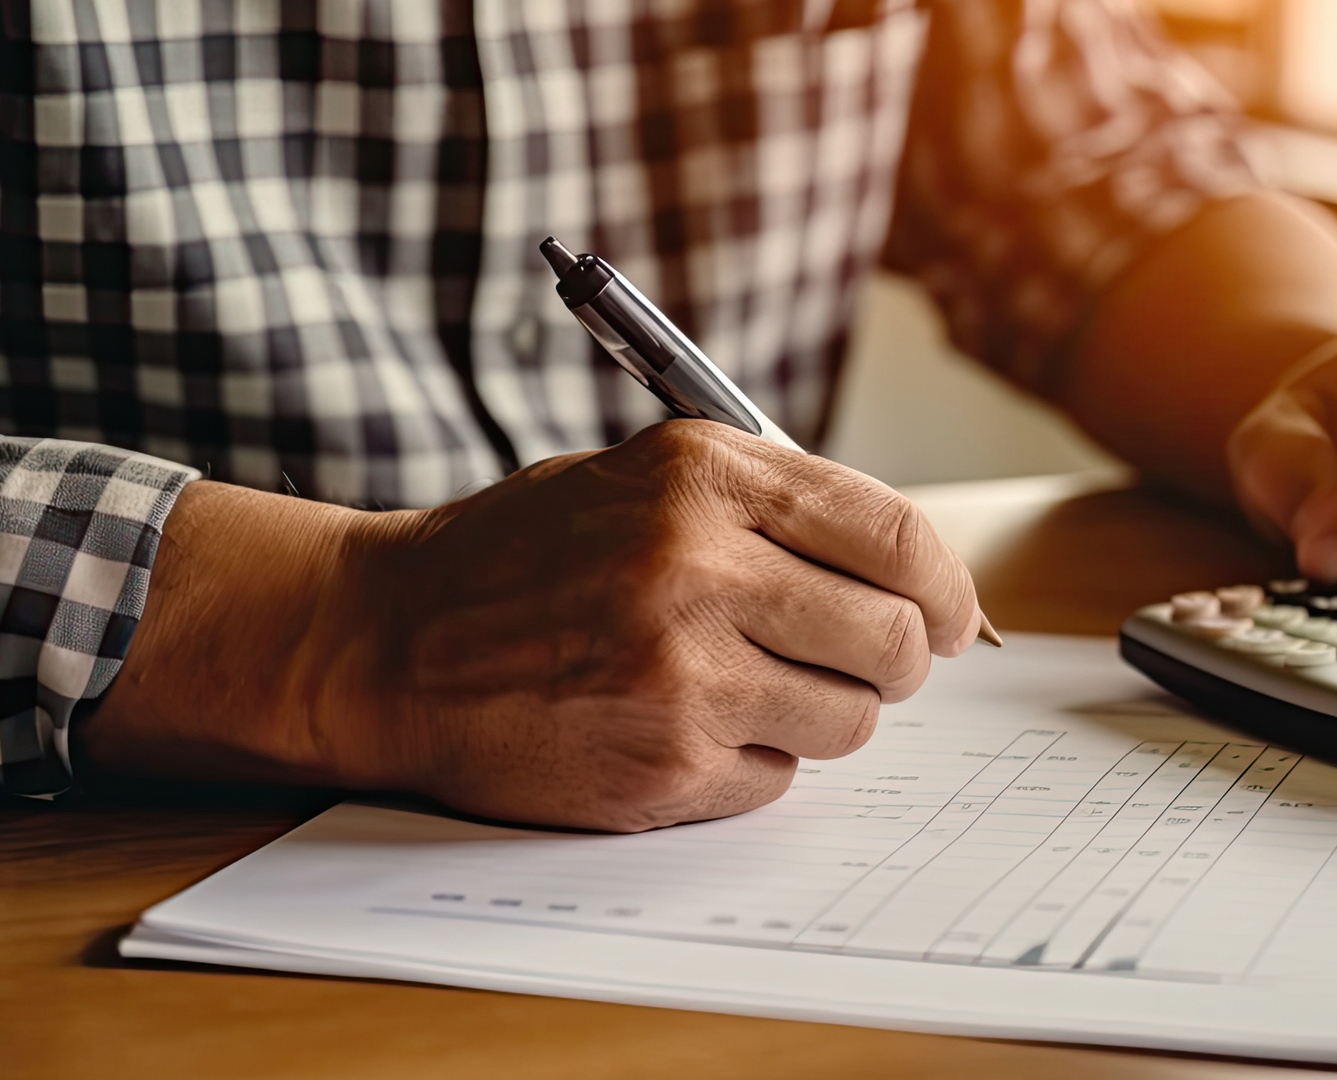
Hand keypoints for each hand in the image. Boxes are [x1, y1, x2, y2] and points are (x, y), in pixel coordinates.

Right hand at [88, 421, 984, 830]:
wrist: (387, 640)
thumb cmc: (524, 556)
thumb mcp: (646, 477)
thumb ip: (774, 509)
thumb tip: (912, 577)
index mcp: (705, 474)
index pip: (897, 538)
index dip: (945, 588)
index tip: (950, 616)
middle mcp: (698, 566)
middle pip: (894, 640)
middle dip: (894, 661)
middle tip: (860, 663)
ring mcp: (681, 673)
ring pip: (851, 721)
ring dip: (822, 715)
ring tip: (746, 690)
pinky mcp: (661, 763)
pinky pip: (778, 779)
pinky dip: (751, 762)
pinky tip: (683, 728)